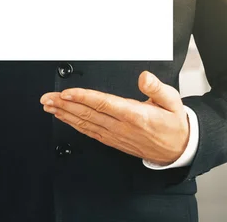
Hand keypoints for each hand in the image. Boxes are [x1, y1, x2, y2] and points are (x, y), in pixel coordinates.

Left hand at [40, 71, 189, 165]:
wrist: (179, 149)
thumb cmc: (174, 123)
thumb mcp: (173, 100)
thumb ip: (156, 88)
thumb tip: (144, 77)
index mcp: (134, 115)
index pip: (103, 104)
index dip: (82, 98)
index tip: (66, 93)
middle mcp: (122, 126)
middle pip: (88, 114)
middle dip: (65, 105)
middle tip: (47, 98)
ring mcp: (116, 135)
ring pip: (85, 124)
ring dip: (65, 115)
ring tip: (49, 106)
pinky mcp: (113, 141)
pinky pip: (90, 132)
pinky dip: (74, 125)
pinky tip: (65, 118)